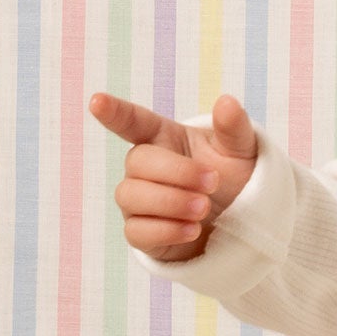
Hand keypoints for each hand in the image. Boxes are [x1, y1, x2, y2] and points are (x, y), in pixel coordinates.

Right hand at [88, 89, 258, 260]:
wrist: (238, 221)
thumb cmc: (232, 177)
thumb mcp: (240, 150)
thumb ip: (233, 127)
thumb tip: (226, 103)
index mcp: (162, 137)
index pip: (132, 121)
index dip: (114, 112)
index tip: (97, 101)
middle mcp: (143, 167)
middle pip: (137, 161)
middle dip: (176, 172)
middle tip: (212, 182)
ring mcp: (138, 201)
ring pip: (131, 196)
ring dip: (170, 202)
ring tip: (204, 207)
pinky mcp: (141, 234)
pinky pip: (136, 232)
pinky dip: (166, 231)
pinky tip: (193, 229)